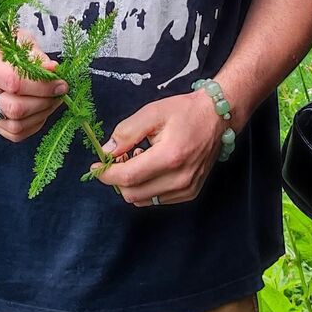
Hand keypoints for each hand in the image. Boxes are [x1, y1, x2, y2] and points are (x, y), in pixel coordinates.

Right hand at [0, 32, 67, 141]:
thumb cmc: (7, 48)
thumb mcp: (23, 43)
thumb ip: (39, 59)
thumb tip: (54, 71)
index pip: (14, 83)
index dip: (42, 87)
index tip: (61, 83)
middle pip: (15, 109)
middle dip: (44, 103)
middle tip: (58, 93)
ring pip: (16, 125)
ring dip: (41, 115)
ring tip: (51, 101)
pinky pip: (15, 134)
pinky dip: (34, 124)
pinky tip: (40, 110)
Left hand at [91, 93, 223, 205]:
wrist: (216, 118)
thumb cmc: (183, 112)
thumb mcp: (151, 113)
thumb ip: (126, 132)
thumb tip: (106, 151)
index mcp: (169, 157)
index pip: (128, 177)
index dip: (106, 174)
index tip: (95, 166)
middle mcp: (180, 179)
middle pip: (133, 193)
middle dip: (117, 178)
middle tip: (118, 157)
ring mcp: (187, 189)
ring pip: (144, 199)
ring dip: (132, 184)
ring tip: (137, 158)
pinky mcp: (190, 193)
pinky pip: (157, 199)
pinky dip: (146, 187)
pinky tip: (150, 167)